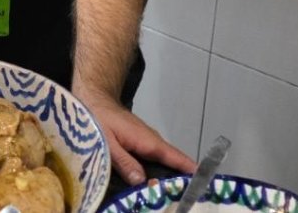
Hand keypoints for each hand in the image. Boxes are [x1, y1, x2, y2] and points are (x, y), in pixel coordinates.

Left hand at [77, 88, 195, 185]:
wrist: (94, 99)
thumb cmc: (99, 120)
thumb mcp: (107, 144)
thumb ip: (124, 163)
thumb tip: (143, 182)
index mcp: (148, 142)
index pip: (176, 158)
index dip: (191, 171)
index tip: (204, 184)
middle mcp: (152, 141)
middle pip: (173, 163)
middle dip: (180, 180)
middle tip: (184, 198)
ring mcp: (147, 142)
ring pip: (163, 162)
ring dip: (168, 177)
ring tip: (172, 195)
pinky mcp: (139, 144)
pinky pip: (153, 160)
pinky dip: (157, 172)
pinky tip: (153, 184)